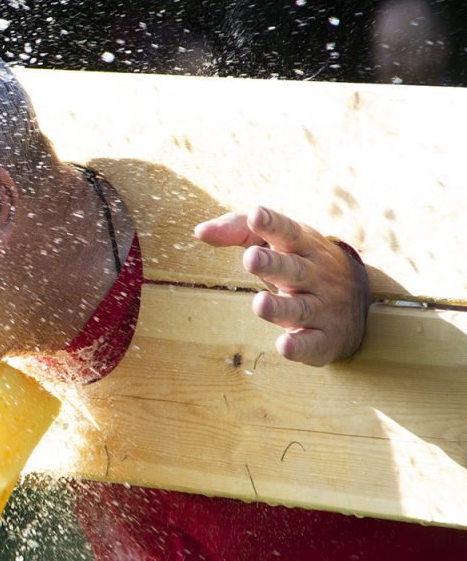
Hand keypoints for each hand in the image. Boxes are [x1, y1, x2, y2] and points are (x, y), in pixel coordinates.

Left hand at [193, 206, 370, 365]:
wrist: (362, 302)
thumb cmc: (299, 261)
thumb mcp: (275, 240)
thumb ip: (237, 230)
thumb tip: (199, 231)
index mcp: (302, 246)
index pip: (288, 232)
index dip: (272, 224)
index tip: (256, 214)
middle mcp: (315, 275)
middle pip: (294, 269)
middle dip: (273, 264)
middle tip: (251, 258)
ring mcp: (322, 307)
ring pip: (300, 308)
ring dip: (280, 307)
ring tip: (259, 303)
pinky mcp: (324, 339)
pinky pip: (311, 343)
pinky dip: (299, 346)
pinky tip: (283, 345)